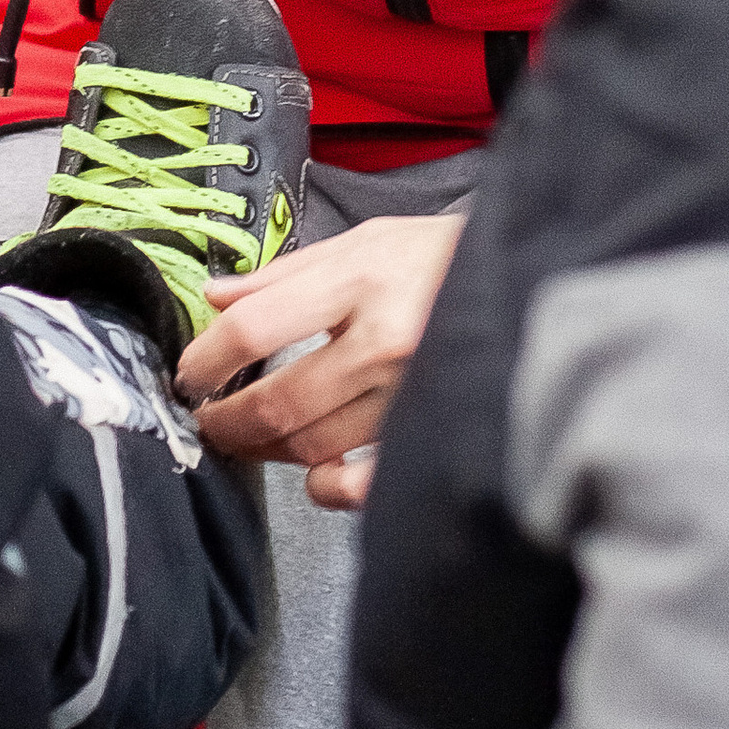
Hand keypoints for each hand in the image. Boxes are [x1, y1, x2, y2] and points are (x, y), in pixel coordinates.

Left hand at [175, 214, 464, 512]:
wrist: (539, 279)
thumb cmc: (446, 258)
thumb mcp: (367, 241)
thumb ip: (287, 273)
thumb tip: (217, 297)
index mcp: (364, 281)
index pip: (256, 329)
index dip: (206, 359)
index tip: (190, 374)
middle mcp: (387, 342)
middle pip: (279, 403)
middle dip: (226, 421)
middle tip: (208, 420)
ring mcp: (414, 394)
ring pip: (315, 445)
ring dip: (268, 448)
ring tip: (252, 436)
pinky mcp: (437, 432)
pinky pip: (368, 483)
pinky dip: (332, 487)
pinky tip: (319, 474)